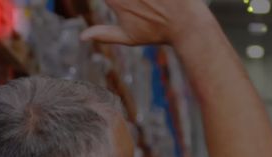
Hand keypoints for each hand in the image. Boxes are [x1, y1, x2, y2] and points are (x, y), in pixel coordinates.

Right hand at [79, 0, 212, 45]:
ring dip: (141, 0)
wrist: (188, 26)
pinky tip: (154, 1)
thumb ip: (105, 35)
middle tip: (137, 7)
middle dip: (125, 2)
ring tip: (144, 4)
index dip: (106, 1)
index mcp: (115, 0)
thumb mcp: (130, 38)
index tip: (113, 5)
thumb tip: (82, 37)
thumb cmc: (159, 33)